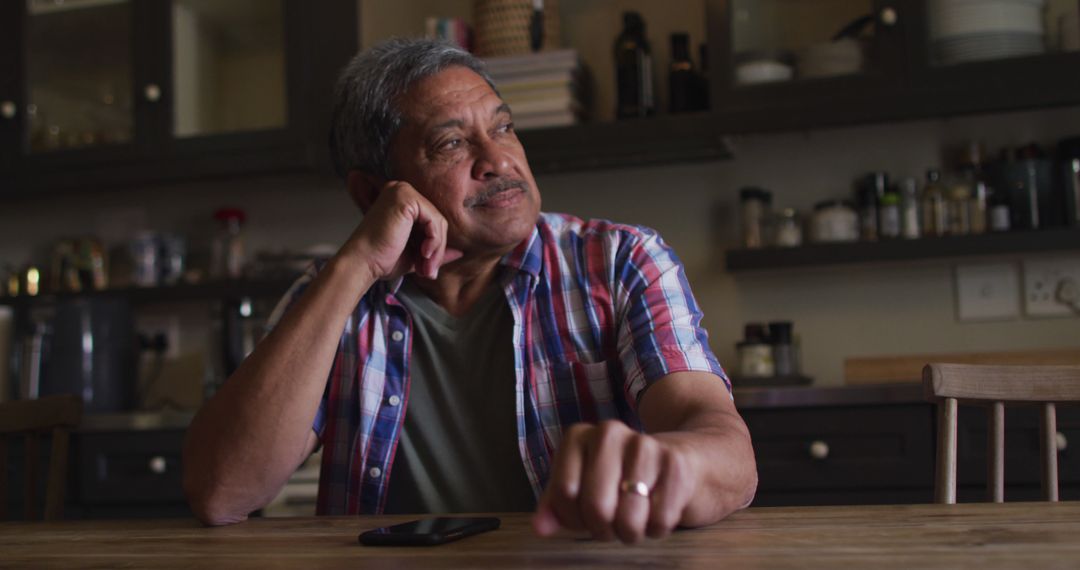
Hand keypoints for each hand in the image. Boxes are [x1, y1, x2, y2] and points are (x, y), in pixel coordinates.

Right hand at [343, 181, 462, 280]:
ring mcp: (403, 192)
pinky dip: (434, 242)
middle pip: (436, 220)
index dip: (434, 247)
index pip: (431, 220)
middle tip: (428, 272)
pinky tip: (423, 255)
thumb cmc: (382, 260)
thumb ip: (435, 250)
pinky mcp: (406, 198)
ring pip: (438, 222)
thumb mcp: (415, 254)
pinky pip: (434, 221)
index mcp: (401, 200)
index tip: (427, 270)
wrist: (362, 263)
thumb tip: (459, 252)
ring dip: (436, 250)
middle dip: (436, 250)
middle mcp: (401, 190)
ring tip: (425, 268)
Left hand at [532, 420, 700, 542]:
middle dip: (603, 529)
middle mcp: (609, 432)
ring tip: (635, 519)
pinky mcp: (675, 464)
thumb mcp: (584, 486)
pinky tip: (659, 510)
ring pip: (627, 519)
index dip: (573, 518)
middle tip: (611, 525)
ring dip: (631, 532)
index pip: (564, 493)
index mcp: (579, 436)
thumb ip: (557, 506)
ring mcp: (644, 445)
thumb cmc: (625, 478)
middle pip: (595, 506)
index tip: (585, 517)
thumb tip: (539, 527)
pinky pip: (659, 521)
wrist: (688, 459)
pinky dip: (657, 528)